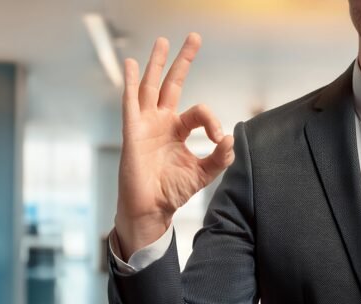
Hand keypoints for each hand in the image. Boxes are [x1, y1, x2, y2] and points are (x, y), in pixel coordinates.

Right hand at [114, 33, 234, 259]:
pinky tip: (131, 63)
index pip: (198, 112)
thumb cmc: (172, 192)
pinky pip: (131, 102)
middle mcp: (161, 123)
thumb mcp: (203, 173)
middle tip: (193, 38)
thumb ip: (219, 157)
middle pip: (172, 84)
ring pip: (151, 87)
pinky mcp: (133, 131)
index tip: (218, 139)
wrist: (151, 209)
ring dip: (157, 63)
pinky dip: (130, 82)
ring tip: (162, 41)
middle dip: (183, 61)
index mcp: (177, 131)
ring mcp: (145, 125)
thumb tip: (230, 139)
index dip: (212, 120)